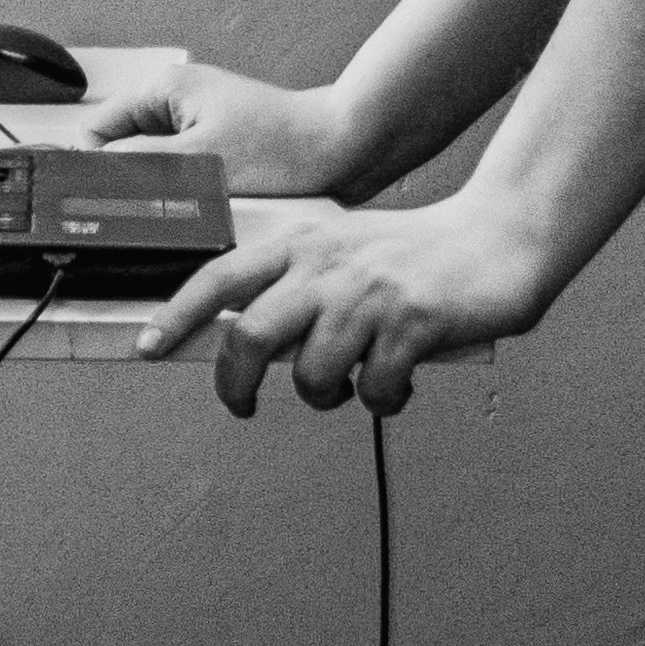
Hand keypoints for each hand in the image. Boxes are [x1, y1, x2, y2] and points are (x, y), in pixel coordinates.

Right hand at [77, 54, 375, 199]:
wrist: (341, 151)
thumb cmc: (282, 147)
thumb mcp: (196, 161)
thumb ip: (137, 167)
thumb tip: (93, 176)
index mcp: (163, 89)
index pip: (97, 131)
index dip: (92, 169)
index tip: (100, 203)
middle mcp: (177, 101)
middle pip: (124, 152)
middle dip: (134, 183)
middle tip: (156, 207)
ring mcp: (198, 124)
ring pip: (154, 169)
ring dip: (164, 192)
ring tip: (192, 204)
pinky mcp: (218, 147)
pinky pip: (183, 176)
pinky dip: (188, 194)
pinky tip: (208, 206)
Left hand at [130, 198, 560, 417]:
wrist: (497, 239)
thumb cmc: (415, 255)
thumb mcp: (343, 250)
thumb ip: (297, 285)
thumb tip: (248, 345)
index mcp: (304, 243)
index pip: (221, 276)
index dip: (177, 314)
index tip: (147, 346)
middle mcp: (327, 265)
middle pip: (251, 336)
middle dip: (235, 386)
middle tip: (242, 406)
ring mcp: (369, 295)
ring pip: (311, 376)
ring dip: (327, 397)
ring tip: (352, 387)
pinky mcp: (411, 324)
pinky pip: (375, 391)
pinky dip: (383, 401)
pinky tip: (400, 385)